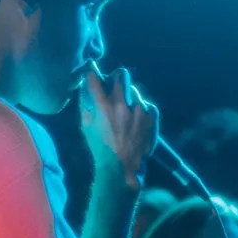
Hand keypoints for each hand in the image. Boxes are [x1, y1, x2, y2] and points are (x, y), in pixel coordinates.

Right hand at [80, 66, 157, 186]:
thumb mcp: (87, 129)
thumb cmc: (101, 149)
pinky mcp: (150, 119)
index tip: (92, 70)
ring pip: (135, 95)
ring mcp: (139, 111)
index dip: (93, 74)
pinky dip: (141, 111)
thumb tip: (86, 96)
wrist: (123, 167)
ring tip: (128, 109)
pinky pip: (146, 108)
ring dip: (130, 98)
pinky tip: (137, 119)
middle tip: (115, 81)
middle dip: (117, 79)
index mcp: (105, 108)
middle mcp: (123, 106)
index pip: (96, 82)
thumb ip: (86, 110)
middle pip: (121, 79)